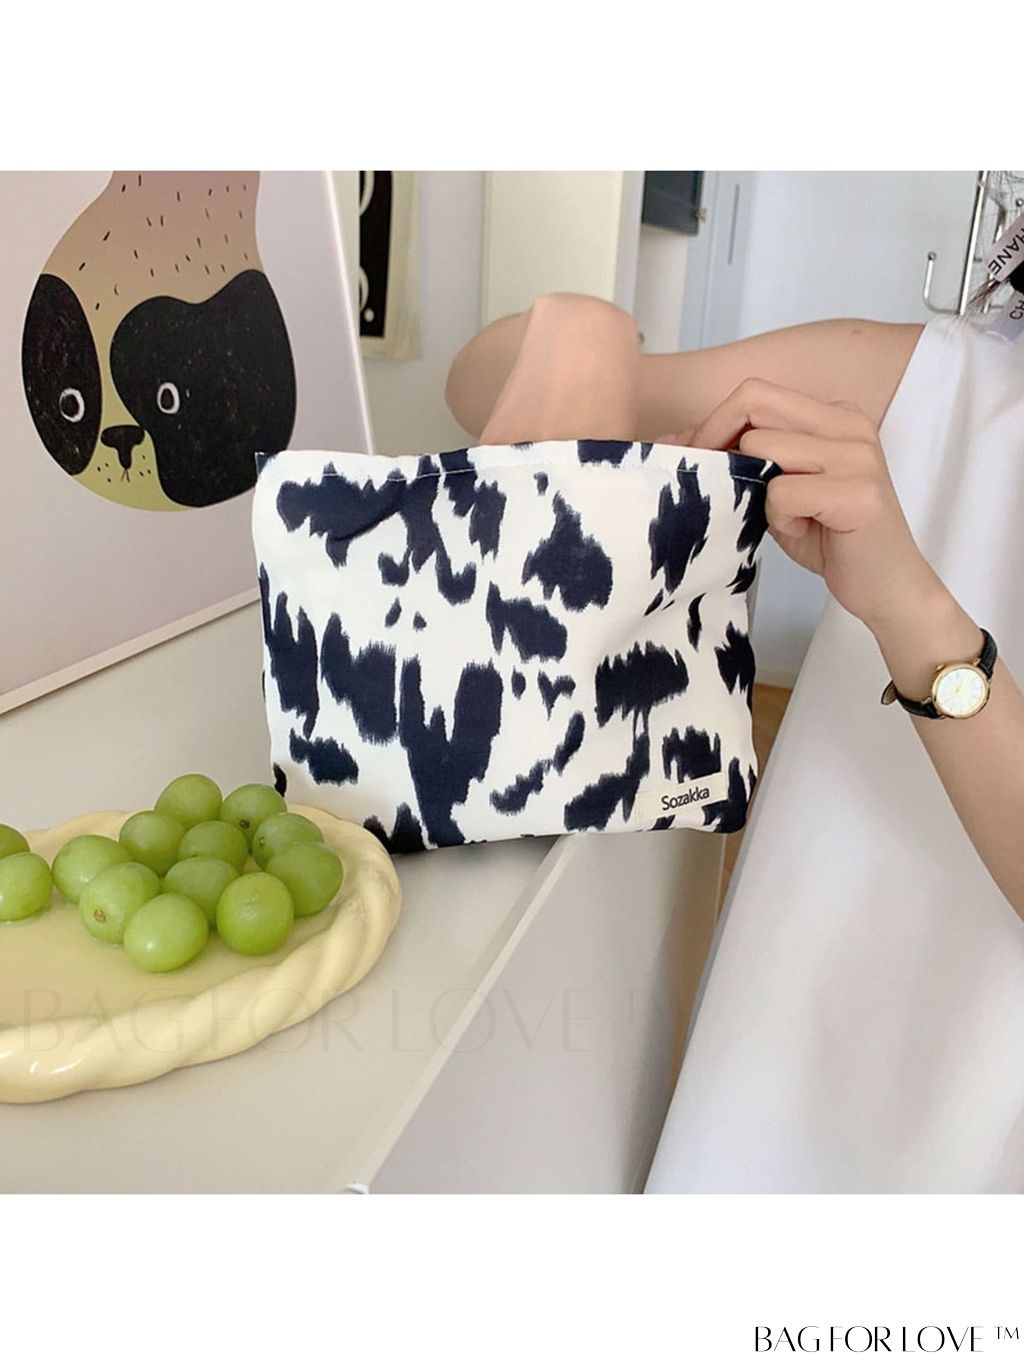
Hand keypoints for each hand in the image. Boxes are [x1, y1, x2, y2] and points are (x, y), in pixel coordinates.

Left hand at [675, 377, 941, 632]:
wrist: (888, 588)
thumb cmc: (831, 539)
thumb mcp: (779, 490)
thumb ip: (742, 458)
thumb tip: (672, 438)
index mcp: (834, 415)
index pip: (755, 394)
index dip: (714, 425)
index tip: (695, 461)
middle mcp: (850, 424)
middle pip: (754, 406)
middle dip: (720, 448)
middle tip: (725, 490)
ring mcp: (857, 455)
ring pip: (763, 448)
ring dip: (757, 491)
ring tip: (788, 516)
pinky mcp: (857, 492)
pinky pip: (782, 492)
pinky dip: (780, 518)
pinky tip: (808, 531)